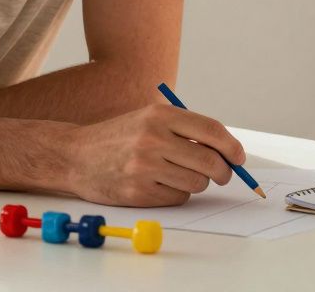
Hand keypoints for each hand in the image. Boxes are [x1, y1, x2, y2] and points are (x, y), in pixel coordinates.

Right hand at [64, 103, 245, 206]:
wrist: (75, 155)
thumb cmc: (120, 136)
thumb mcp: (151, 119)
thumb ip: (187, 130)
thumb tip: (229, 152)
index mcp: (160, 115)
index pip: (212, 132)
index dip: (232, 148)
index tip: (239, 158)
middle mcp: (153, 139)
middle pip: (210, 162)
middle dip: (223, 172)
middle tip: (223, 174)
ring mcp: (144, 167)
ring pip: (196, 184)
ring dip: (196, 183)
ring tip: (179, 174)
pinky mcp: (137, 192)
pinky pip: (178, 198)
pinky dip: (177, 194)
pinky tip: (160, 184)